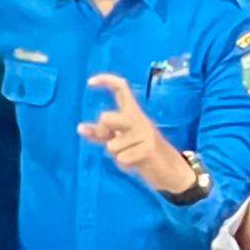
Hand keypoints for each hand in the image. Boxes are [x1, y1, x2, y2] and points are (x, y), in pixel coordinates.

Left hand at [78, 73, 196, 196]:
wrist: (169, 169)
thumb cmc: (141, 151)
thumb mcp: (120, 139)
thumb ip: (101, 134)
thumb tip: (79, 128)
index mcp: (133, 113)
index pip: (121, 89)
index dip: (106, 81)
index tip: (90, 82)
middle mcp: (139, 119)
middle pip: (107, 117)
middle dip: (102, 130)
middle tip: (108, 138)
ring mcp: (145, 133)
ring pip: (111, 145)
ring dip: (116, 155)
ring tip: (130, 155)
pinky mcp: (148, 149)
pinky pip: (121, 158)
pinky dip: (124, 164)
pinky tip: (136, 163)